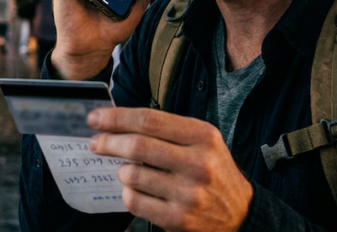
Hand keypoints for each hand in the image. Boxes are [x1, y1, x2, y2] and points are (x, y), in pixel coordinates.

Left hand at [88, 108, 252, 231]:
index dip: (117, 117)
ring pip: (132, 174)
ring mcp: (188, 193)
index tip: (95, 118)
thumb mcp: (203, 142)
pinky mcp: (178, 219)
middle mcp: (198, 163)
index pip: (150, 120)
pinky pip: (134, 201)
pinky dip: (128, 193)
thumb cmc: (213, 172)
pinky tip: (136, 190)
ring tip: (128, 171)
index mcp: (203, 136)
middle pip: (137, 145)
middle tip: (96, 142)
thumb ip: (167, 130)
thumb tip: (117, 122)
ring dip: (122, 171)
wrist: (241, 214)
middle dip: (108, 142)